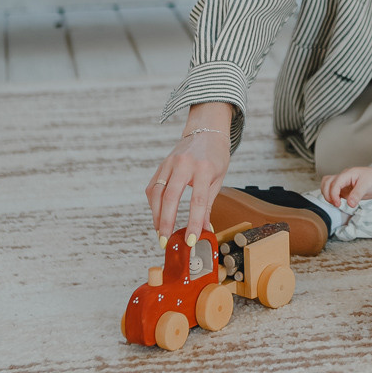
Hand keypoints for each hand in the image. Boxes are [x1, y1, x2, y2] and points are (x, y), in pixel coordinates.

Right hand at [146, 129, 230, 244]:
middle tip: (165, 241)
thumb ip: (208, 204)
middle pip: (170, 197)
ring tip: (160, 233)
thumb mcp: (218, 179)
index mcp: (204, 168)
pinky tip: (158, 216)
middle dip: (166, 222)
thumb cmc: (216, 156)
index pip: (197, 201)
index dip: (193, 223)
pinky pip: (153, 188)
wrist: (207, 131)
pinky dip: (154, 204)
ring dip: (156, 216)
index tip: (191, 240)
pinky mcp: (161, 165)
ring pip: (157, 193)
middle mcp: (184, 164)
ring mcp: (170, 163)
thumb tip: (204, 229)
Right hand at [320, 165, 371, 209]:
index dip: (333, 194)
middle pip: (326, 182)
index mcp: (348, 174)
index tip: (338, 204)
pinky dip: (331, 196)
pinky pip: (333, 191)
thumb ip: (357, 194)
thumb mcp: (367, 185)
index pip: (334, 183)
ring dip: (327, 194)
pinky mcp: (344, 189)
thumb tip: (350, 204)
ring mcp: (343, 183)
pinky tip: (337, 202)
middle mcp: (343, 177)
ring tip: (334, 203)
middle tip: (335, 204)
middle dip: (327, 194)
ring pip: (327, 185)